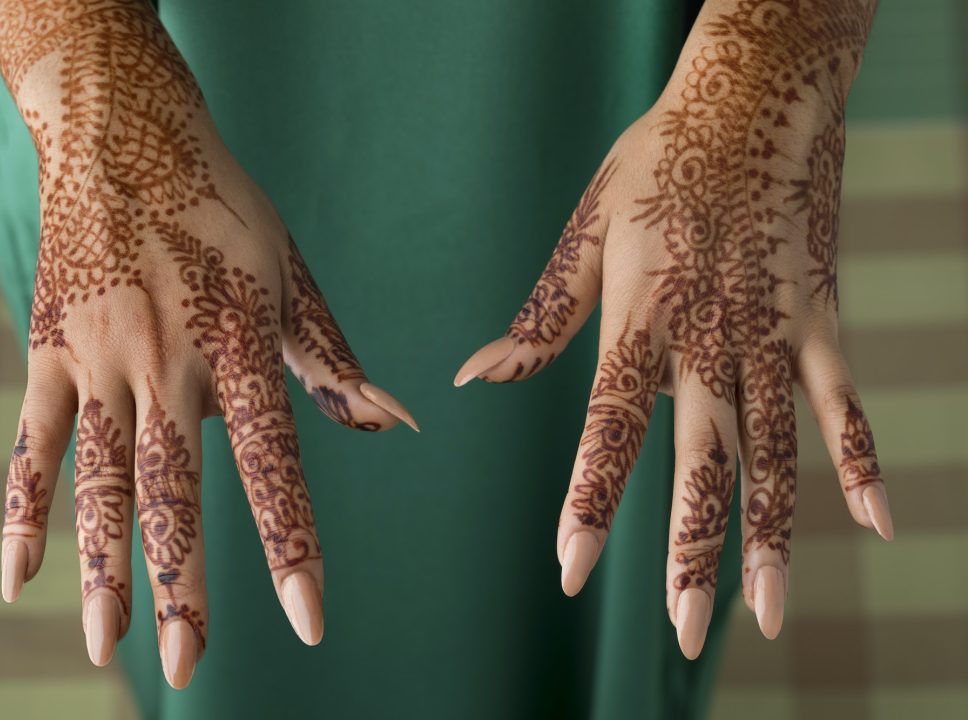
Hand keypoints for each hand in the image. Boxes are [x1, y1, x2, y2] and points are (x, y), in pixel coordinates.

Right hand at [0, 0, 416, 688]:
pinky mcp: (48, 350)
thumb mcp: (291, 277)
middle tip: (187, 668)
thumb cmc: (225, 210)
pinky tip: (17, 580)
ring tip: (105, 649)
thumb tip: (394, 424)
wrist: (126, 135)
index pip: (273, 464)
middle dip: (184, 585)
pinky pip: (30, 442)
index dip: (292, 545)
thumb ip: (330, 360)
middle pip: (175, 492)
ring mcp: (100, 359)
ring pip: (99, 482)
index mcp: (240, 344)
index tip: (309, 620)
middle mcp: (169, 361)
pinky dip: (23, 511)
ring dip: (103, 570)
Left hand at [454, 0, 889, 658]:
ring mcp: (773, 331)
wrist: (753, 95)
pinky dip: (860, 460)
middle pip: (702, 461)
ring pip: (777, 451)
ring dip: (774, 536)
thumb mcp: (587, 230)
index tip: (572, 570)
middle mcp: (707, 336)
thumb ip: (541, 316)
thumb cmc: (657, 161)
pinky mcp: (821, 317)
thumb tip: (472, 379)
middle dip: (690, 551)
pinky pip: (844, 401)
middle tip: (684, 634)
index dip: (591, 501)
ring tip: (768, 614)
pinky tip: (879, 526)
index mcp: (640, 316)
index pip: (610, 428)